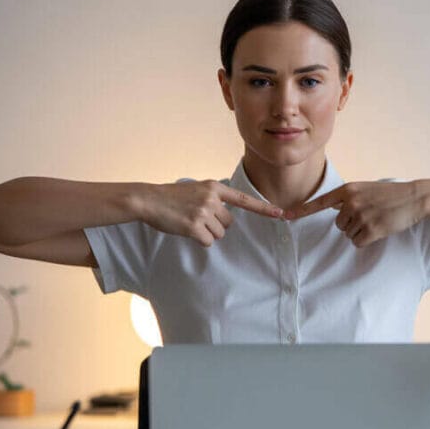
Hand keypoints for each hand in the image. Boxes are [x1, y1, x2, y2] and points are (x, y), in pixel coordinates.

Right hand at [140, 181, 282, 246]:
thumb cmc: (172, 197)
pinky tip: (186, 230)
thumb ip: (214, 199)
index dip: (263, 209)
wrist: (149, 199)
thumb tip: (227, 218)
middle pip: (229, 222)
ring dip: (207, 233)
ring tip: (190, 222)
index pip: (244, 199)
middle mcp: (212, 199)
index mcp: (214, 187)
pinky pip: (208, 241)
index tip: (281, 214)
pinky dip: (199, 240)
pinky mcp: (194, 226)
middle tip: (198, 218)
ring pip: (219, 233)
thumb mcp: (196, 190)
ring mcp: (203, 212)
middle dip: (217, 225)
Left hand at [287, 181, 421, 246]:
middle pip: (338, 225)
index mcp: (348, 190)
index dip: (301, 211)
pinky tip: (380, 229)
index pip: (320, 202)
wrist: (415, 197)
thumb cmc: (392, 195)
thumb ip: (350, 198)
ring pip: (348, 234)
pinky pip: (358, 242)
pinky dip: (368, 240)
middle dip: (352, 224)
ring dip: (361, 232)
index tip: (284, 216)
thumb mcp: (367, 190)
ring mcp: (361, 215)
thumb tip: (338, 212)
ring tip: (377, 220)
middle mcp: (351, 202)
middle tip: (370, 216)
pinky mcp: (371, 228)